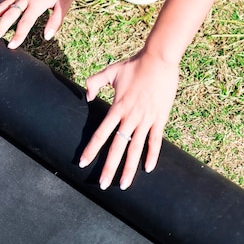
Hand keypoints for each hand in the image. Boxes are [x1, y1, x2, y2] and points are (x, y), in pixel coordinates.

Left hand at [79, 49, 178, 189]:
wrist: (159, 59)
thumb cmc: (134, 64)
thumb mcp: (110, 72)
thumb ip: (94, 82)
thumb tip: (86, 97)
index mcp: (117, 108)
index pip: (101, 133)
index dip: (92, 149)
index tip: (83, 163)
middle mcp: (130, 117)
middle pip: (117, 147)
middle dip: (109, 167)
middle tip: (103, 185)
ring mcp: (146, 119)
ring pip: (136, 149)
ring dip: (129, 168)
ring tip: (123, 185)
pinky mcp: (160, 118)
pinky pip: (155, 141)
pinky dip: (152, 155)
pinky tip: (148, 169)